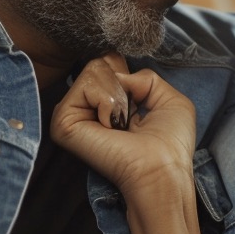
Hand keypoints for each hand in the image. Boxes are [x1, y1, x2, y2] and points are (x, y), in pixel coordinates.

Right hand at [49, 52, 196, 195]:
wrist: (161, 170)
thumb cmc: (171, 144)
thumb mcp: (170, 97)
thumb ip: (145, 76)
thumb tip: (116, 72)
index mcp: (107, 105)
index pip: (106, 64)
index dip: (126, 71)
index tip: (138, 96)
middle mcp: (87, 109)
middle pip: (98, 64)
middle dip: (123, 82)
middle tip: (130, 114)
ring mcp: (72, 115)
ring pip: (92, 70)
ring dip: (117, 94)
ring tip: (121, 123)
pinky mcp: (63, 122)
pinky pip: (86, 84)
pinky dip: (107, 99)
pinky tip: (111, 125)